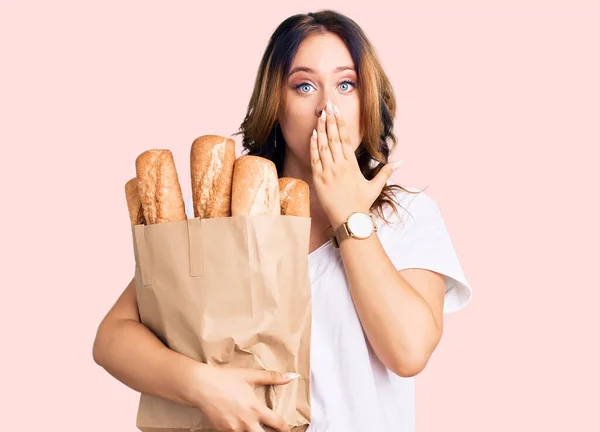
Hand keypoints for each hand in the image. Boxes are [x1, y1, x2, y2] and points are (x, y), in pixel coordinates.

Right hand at [190, 364, 298, 431]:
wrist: (202, 386)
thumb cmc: (226, 379)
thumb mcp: (250, 376)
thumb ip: (272, 377)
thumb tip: (291, 377)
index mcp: (255, 409)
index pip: (278, 424)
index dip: (285, 428)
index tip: (287, 429)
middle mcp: (246, 422)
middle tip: (272, 430)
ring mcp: (234, 429)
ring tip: (255, 427)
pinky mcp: (223, 431)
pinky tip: (241, 426)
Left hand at [310, 100, 402, 228]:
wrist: (349, 220)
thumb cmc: (361, 204)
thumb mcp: (375, 187)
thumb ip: (386, 172)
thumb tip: (401, 162)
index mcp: (352, 164)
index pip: (345, 138)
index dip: (340, 123)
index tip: (337, 111)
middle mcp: (340, 165)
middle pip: (333, 138)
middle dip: (330, 120)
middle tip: (327, 105)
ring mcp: (328, 172)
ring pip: (323, 146)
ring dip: (321, 129)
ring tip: (319, 115)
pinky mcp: (319, 179)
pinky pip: (314, 159)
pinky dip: (313, 146)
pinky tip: (313, 134)